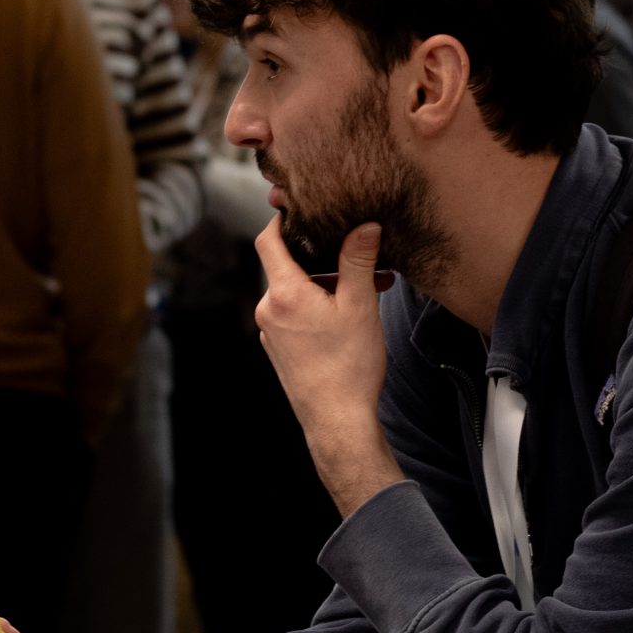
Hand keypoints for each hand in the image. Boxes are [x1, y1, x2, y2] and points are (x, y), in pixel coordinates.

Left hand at [252, 220, 403, 516]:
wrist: (337, 421)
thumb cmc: (349, 366)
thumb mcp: (360, 305)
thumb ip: (358, 261)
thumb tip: (364, 225)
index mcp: (284, 293)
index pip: (268, 240)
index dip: (283, 220)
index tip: (304, 211)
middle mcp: (268, 310)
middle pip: (288, 266)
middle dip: (324, 260)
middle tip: (360, 262)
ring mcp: (270, 332)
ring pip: (294, 292)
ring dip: (324, 286)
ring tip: (364, 294)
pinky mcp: (279, 349)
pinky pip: (293, 315)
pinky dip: (315, 308)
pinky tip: (346, 319)